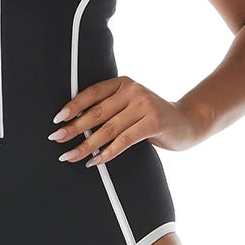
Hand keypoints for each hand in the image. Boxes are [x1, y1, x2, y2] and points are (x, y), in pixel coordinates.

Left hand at [48, 76, 201, 163]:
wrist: (187, 122)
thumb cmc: (151, 116)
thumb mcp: (130, 106)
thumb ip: (110, 109)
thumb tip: (74, 125)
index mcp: (123, 83)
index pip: (92, 93)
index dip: (73, 106)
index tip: (56, 119)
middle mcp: (132, 90)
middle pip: (96, 112)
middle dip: (73, 128)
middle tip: (56, 139)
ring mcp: (144, 105)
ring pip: (108, 129)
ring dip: (86, 145)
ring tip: (70, 156)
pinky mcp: (153, 122)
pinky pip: (124, 140)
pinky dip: (107, 153)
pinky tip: (94, 161)